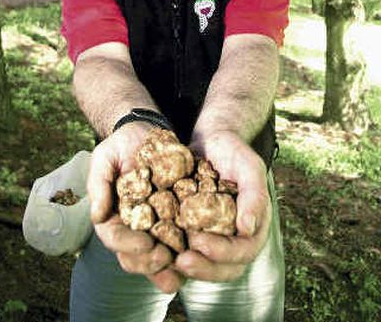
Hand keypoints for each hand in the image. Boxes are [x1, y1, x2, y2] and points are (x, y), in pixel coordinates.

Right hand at [87, 122, 184, 292]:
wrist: (148, 130)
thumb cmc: (122, 144)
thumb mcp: (105, 158)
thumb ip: (99, 184)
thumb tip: (97, 216)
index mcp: (112, 216)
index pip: (115, 238)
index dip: (129, 245)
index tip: (146, 243)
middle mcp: (132, 226)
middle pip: (136, 256)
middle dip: (150, 262)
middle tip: (166, 257)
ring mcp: (153, 225)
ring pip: (157, 256)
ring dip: (169, 267)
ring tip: (184, 265)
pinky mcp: (175, 218)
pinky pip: (180, 240)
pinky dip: (188, 251)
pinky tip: (201, 254)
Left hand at [174, 130, 271, 281]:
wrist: (210, 141)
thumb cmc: (234, 152)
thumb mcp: (249, 166)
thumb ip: (254, 195)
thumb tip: (248, 228)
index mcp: (252, 227)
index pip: (244, 251)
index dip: (224, 253)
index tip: (201, 242)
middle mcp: (233, 238)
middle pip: (223, 268)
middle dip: (203, 268)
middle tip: (181, 261)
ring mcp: (212, 237)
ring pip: (203, 265)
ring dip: (186, 268)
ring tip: (167, 261)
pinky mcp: (190, 232)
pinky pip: (183, 250)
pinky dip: (171, 254)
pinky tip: (155, 249)